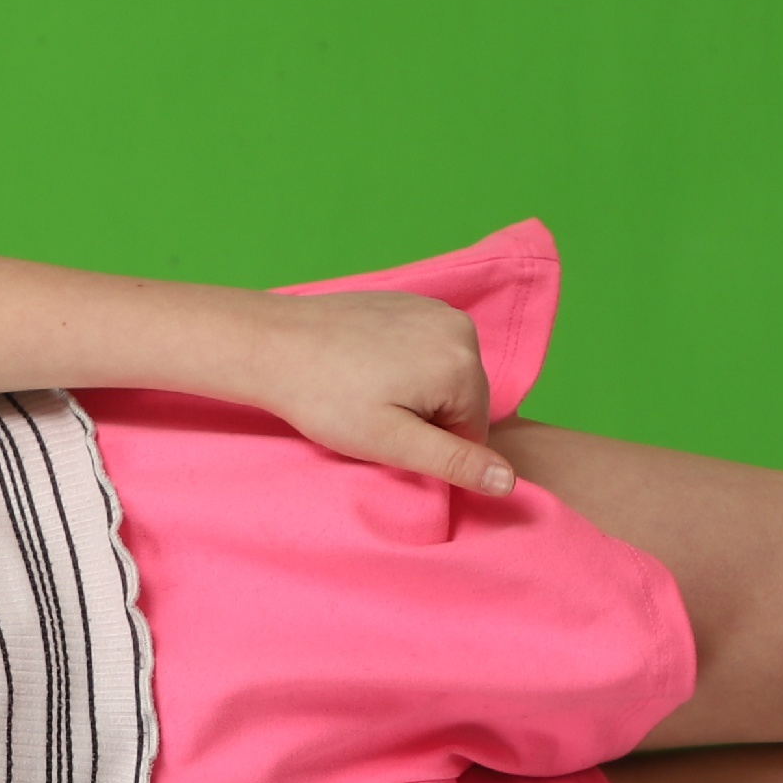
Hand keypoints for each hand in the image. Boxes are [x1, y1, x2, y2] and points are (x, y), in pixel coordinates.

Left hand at [247, 291, 516, 494]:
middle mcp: (459, 327)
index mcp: (463, 363)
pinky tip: (363, 370)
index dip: (430, 447)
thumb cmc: (326, 399)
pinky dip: (401, 366)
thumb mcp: (391, 443)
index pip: (474, 431)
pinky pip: (423, 349)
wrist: (272, 345)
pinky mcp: (409, 302)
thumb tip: (510, 481)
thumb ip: (454, 462)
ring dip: (413, 393)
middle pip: (462, 400)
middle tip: (372, 416)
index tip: (387, 437)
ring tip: (365, 393)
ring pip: (443, 376)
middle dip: (425, 418)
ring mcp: (434, 309)